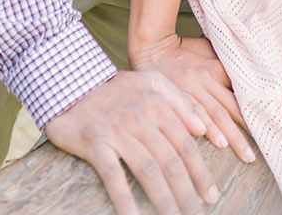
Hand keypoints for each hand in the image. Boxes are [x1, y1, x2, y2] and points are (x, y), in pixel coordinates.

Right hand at [46, 69, 217, 214]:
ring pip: (148, 171)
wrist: (72, 85)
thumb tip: (202, 129)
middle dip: (187, 193)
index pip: (185, 144)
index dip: (200, 172)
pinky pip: (113, 175)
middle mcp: (141, 117)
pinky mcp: (95, 143)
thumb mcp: (151, 81)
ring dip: (164, 200)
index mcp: (157, 103)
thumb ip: (179, 101)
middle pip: (170, 161)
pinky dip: (124, 198)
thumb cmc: (116, 88)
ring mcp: (118, 131)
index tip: (210, 195)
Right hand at [131, 34, 255, 163]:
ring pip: (215, 114)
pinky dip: (205, 127)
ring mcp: (191, 89)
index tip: (267, 126)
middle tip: (259, 150)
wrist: (153, 45)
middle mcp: (206, 80)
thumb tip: (246, 78)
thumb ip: (223, 66)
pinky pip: (192, 113)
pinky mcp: (174, 96)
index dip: (253, 110)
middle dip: (246, 130)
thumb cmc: (183, 50)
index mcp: (216, 69)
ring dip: (230, 134)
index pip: (239, 91)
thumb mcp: (208, 51)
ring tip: (243, 151)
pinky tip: (214, 140)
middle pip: (230, 107)